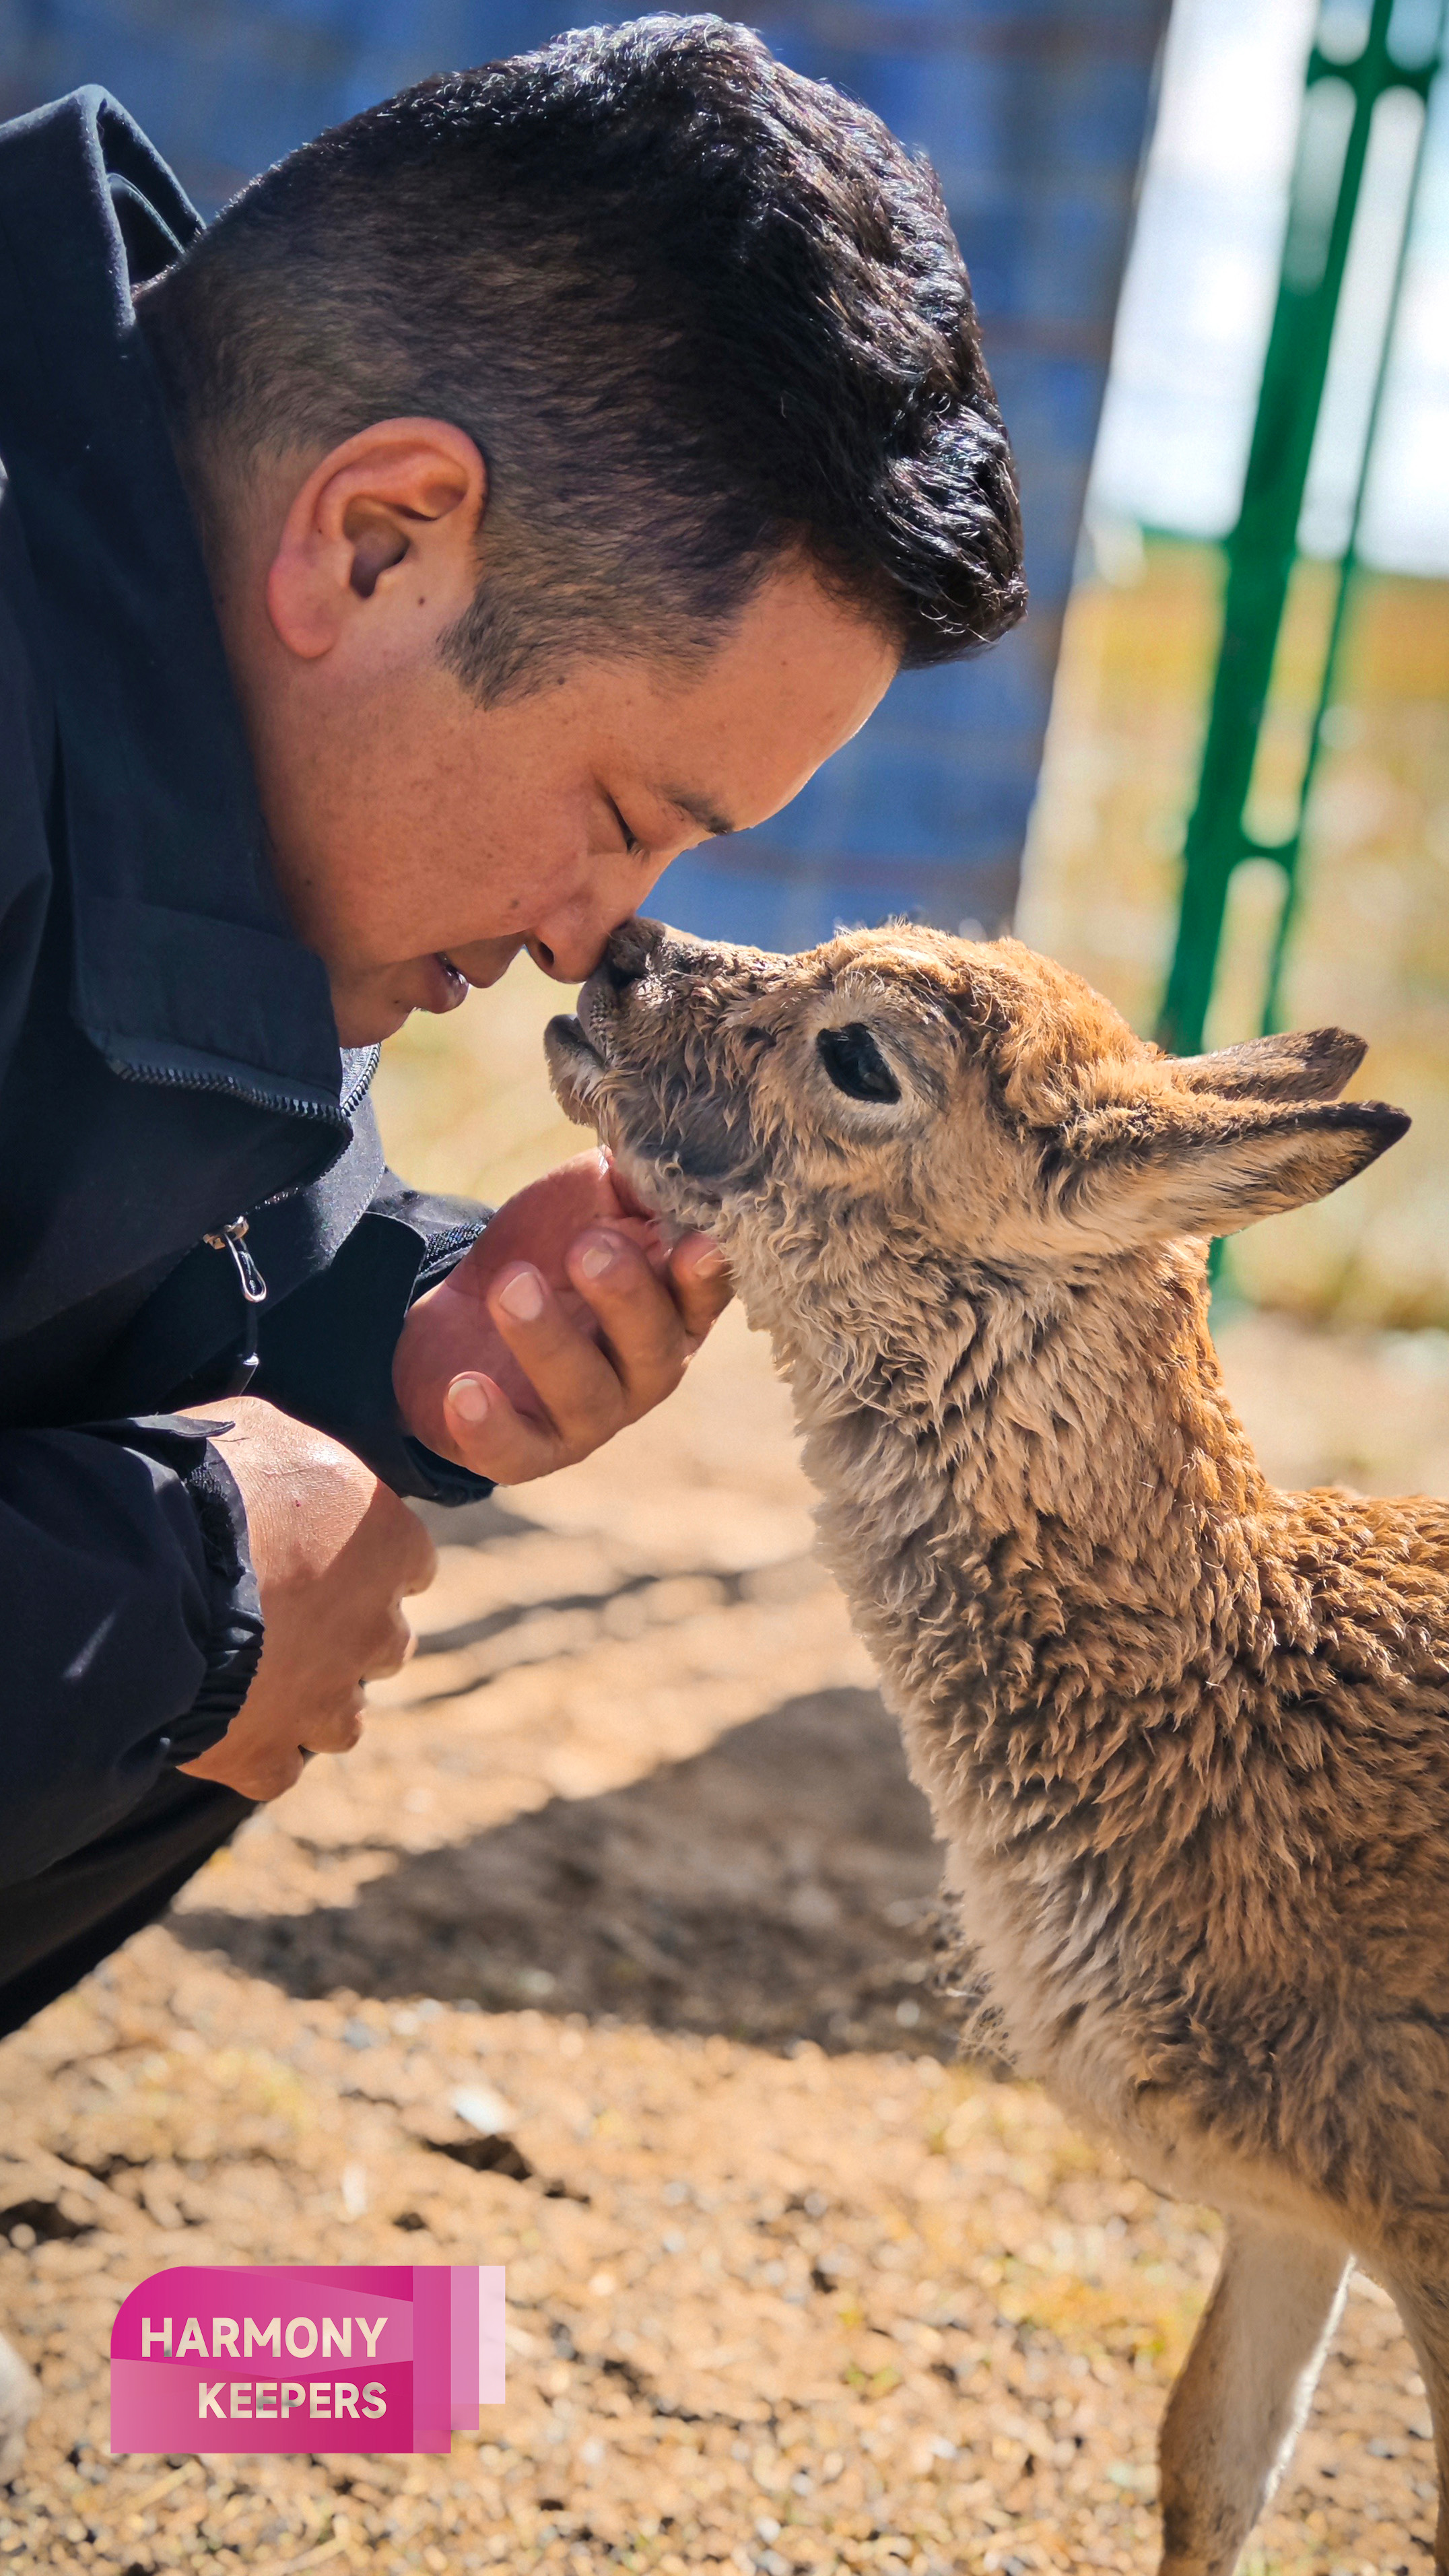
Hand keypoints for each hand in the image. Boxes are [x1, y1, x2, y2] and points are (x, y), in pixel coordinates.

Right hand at [176, 1397, 435, 1800]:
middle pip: (383, 1644)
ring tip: (255, 1677)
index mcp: (392, 1545)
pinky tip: (221, 1725)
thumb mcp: (262, 1430)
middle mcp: (376, 1631)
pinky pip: (277, 1770)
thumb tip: (291, 1461)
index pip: (410, 1564)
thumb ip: (299, 1459)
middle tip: (284, 1615)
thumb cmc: (205, 1482)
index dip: (366, 1562)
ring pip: (343, 1720)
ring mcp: (325, 1703)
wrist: (142, 1570)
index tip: (328, 1557)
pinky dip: (255, 1754)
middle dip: (345, 1635)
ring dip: (310, 1702)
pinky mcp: (265, 1755)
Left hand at [392, 1149, 731, 1482]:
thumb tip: (666, 1147)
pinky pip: (515, 1450)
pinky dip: (489, 1425)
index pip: (705, 1295)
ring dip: (549, 1341)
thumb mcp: (589, 1199)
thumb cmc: (547, 1249)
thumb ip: (634, 1177)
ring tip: (509, 1287)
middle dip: (626, 1298)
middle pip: (654, 1347)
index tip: (694, 1243)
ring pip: (585, 1394)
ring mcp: (589, 1417)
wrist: (461, 1315)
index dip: (706, 1274)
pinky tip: (462, 1388)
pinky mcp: (526, 1450)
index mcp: (672, 1307)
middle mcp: (644, 1369)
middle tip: (587, 1247)